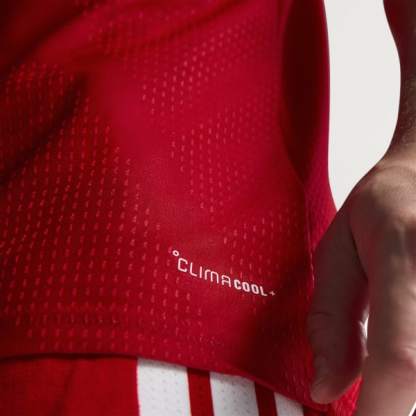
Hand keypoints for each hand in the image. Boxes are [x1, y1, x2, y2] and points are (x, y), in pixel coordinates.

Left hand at [306, 153, 415, 415]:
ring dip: (412, 383)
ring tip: (391, 361)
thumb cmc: (382, 209)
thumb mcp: (337, 253)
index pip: (401, 354)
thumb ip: (331, 321)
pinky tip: (408, 346)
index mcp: (406, 252)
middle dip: (398, 401)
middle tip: (374, 396)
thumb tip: (326, 389)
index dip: (381, 410)